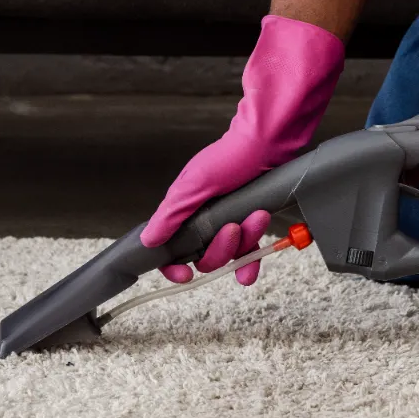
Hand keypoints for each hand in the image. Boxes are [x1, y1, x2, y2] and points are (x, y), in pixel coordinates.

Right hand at [140, 15, 343, 284]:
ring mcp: (228, 221)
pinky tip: (255, 262)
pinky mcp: (250, 221)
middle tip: (233, 228)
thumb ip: (171, 215)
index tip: (184, 274)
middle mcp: (204, 219)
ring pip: (228, 255)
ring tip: (256, 217)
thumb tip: (148, 239)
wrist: (270, 144)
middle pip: (203, 257)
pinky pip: (249, 252)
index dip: (173, 265)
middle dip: (220, 249)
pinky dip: (252, 259)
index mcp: (184, 210)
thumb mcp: (194, 185)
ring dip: (243, 242)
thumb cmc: (231, 156)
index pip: (170, 249)